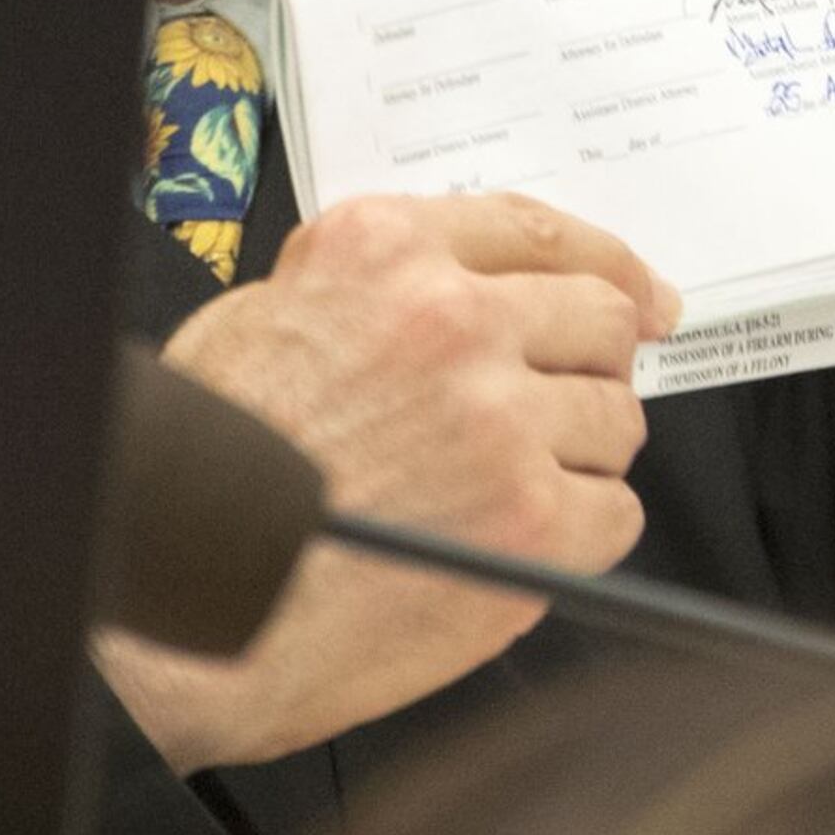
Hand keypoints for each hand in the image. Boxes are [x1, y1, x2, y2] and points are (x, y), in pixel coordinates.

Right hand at [92, 192, 677, 773]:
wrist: (195, 605)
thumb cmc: (210, 470)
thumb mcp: (263, 316)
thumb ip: (374, 289)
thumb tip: (460, 294)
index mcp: (383, 252)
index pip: (536, 230)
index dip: (606, 263)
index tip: (640, 292)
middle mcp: (451, 321)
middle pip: (599, 318)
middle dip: (596, 360)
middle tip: (579, 397)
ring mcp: (499, 422)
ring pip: (616, 418)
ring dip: (582, 450)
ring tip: (512, 486)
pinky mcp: (530, 523)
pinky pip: (615, 513)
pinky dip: (583, 532)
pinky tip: (518, 542)